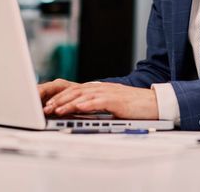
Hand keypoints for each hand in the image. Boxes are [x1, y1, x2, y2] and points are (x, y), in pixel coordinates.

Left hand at [40, 80, 158, 119]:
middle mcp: (102, 88)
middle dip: (59, 99)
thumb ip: (96, 105)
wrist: (154, 103)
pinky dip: (86, 105)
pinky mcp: (117, 100)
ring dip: (68, 103)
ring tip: (56, 110)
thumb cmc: (134, 106)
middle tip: (46, 108)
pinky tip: (77, 108)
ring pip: (84, 95)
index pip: (75, 90)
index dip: (60, 97)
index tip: (48, 105)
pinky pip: (98, 101)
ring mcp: (109, 93)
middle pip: (76, 91)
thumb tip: (79, 111)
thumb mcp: (111, 104)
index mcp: (100, 89)